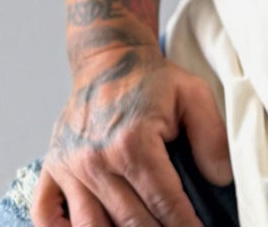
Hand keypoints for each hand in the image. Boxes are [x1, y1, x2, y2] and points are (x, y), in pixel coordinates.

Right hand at [31, 46, 231, 226]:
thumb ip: (212, 136)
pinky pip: (45, 213)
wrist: (109, 58)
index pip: (165, 203)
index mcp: (134, 142)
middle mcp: (97, 160)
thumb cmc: (151, 80)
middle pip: (131, 222)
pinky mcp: (52, 168)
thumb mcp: (194, 94)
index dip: (185, 225)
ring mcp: (70, 167)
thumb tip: (223, 179)